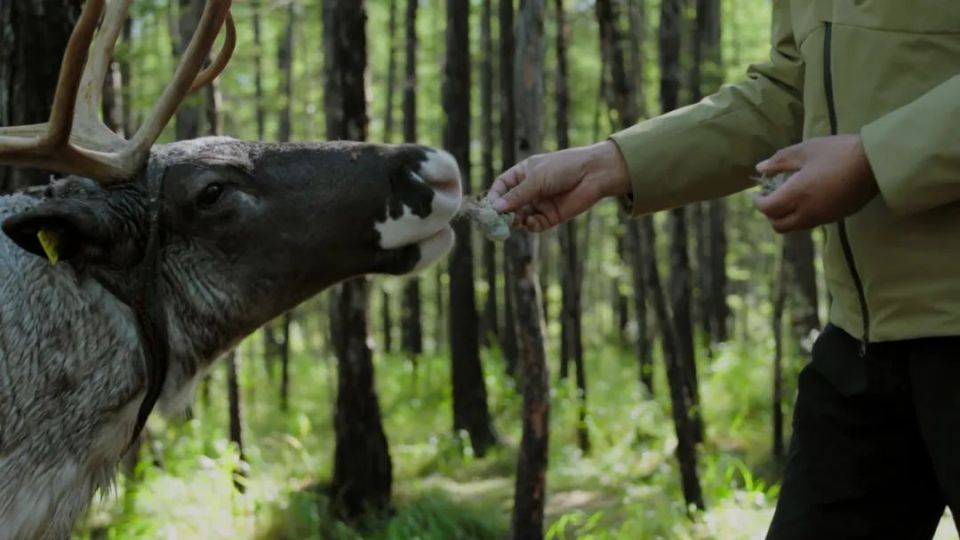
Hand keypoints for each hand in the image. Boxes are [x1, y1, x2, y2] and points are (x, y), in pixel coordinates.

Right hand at [487, 141, 630, 231]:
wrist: (594, 174)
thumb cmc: (564, 168)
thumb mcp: (536, 179)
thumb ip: (517, 195)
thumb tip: (495, 208)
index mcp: (524, 173)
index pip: (502, 186)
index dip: (495, 196)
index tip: (489, 206)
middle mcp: (530, 189)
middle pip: (509, 204)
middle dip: (503, 213)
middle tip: (497, 221)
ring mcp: (540, 203)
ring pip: (520, 216)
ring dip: (515, 221)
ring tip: (514, 222)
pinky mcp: (551, 216)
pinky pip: (535, 224)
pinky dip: (530, 225)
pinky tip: (529, 223)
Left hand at [753, 135, 878, 232]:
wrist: (877, 162)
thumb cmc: (838, 152)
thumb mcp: (805, 150)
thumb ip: (780, 161)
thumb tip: (760, 168)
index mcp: (797, 196)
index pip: (768, 209)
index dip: (758, 202)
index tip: (757, 193)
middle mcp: (808, 213)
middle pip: (779, 225)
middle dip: (769, 214)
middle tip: (770, 197)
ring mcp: (823, 218)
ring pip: (795, 227)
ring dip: (785, 216)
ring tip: (787, 197)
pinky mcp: (836, 217)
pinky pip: (811, 223)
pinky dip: (801, 216)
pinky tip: (807, 198)